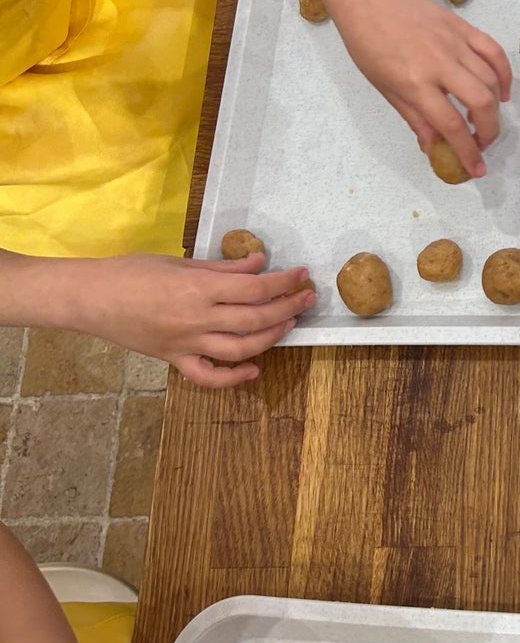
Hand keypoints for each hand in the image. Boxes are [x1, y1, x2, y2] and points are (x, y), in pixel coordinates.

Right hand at [66, 251, 314, 388]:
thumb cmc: (131, 272)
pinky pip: (208, 377)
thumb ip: (222, 267)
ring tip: (288, 324)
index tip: (302, 274)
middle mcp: (197, 320)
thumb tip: (259, 263)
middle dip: (288, 308)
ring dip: (271, 338)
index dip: (284, 282)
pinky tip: (253, 370)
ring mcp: (186, 344)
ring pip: (240, 350)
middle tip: (306, 297)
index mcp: (198, 290)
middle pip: (255, 319)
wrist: (90, 298)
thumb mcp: (180, 263)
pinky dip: (233, 378)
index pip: (255, 289)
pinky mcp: (173, 360)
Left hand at [335, 0, 513, 180]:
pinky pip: (494, 52)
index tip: (477, 168)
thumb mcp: (385, 88)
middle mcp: (439, 63)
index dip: (467, 151)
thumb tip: (435, 146)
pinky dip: (504, 75)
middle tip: (483, 143)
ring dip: (495, 106)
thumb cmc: (368, 44)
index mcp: (414, 82)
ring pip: (491, 79)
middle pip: (481, 102)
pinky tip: (501, 91)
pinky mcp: (463, 27)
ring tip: (484, 119)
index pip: (451, 124)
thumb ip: (415, 117)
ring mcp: (455, 42)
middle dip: (490, 130)